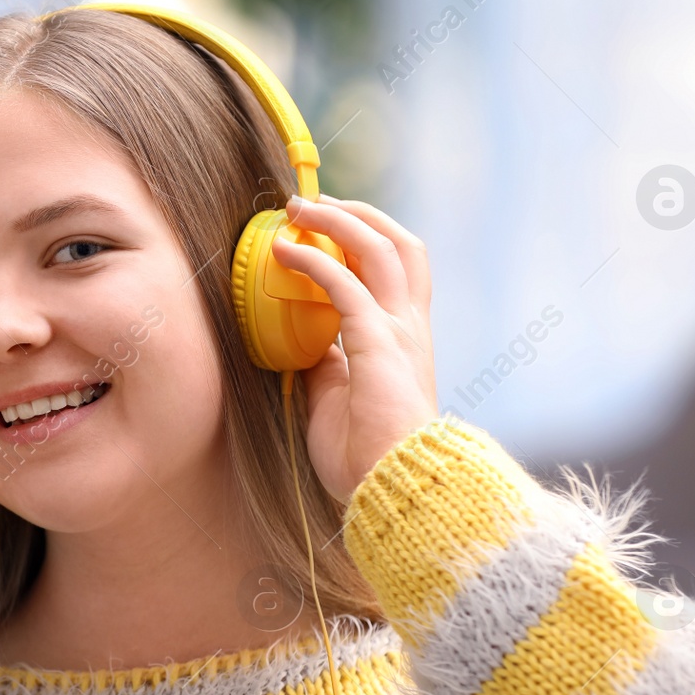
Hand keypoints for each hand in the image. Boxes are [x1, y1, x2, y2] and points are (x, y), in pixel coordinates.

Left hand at [269, 196, 438, 502]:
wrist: (394, 490)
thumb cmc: (365, 458)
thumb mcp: (335, 400)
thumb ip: (324, 365)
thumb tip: (297, 341)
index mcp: (404, 340)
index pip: (397, 271)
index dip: (364, 240)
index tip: (324, 228)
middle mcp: (409, 327)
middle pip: (399, 244)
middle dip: (358, 215)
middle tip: (312, 204)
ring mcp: (399, 331)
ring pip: (380, 248)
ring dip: (337, 220)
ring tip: (297, 209)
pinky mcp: (379, 342)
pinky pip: (345, 284)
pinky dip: (314, 260)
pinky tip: (284, 250)